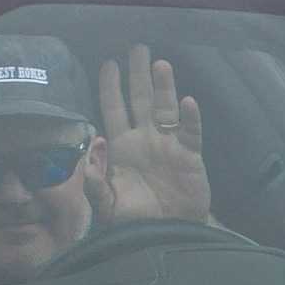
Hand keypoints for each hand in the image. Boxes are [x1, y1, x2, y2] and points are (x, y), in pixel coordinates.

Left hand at [100, 44, 210, 223]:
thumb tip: (94, 145)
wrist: (164, 235)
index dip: (110, 88)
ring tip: (159, 65)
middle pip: (141, 100)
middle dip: (138, 75)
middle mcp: (144, 139)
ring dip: (163, 88)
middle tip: (137, 48)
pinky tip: (187, 102)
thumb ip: (94, 180)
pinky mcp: (189, 156)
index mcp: (121, 147)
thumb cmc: (133, 219)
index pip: (113, 109)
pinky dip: (189, 118)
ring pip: (165, 109)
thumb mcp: (105, 204)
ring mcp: (168, 145)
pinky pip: (190, 132)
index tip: (108, 64)